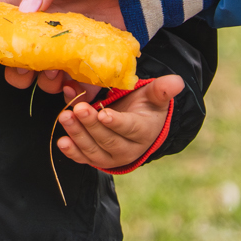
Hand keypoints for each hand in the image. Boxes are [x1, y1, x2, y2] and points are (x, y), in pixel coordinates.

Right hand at [0, 0, 128, 91]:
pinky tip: (77, 87)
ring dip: (47, 82)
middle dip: (19, 72)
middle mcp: (45, 31)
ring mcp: (68, 47)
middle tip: (27, 70)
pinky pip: (81, 83)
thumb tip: (26, 9)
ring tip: (56, 74)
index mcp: (29, 5)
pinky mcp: (92, 58)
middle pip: (20, 60)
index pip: (2, 25)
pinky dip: (77, 92)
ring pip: (46, 76)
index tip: (0, 50)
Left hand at [52, 75, 184, 169]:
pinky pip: (85, 158)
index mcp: (144, 131)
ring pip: (94, 150)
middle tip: (78, 109)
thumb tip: (177, 81)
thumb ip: (163, 90)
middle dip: (91, 125)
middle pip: (109, 140)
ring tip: (65, 117)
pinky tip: (62, 142)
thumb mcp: (155, 96)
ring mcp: (112, 157)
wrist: (139, 127)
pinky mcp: (98, 159)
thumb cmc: (145, 107)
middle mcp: (129, 149)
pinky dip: (73, 152)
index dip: (116, 122)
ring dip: (78, 135)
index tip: (103, 113)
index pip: (130, 128)